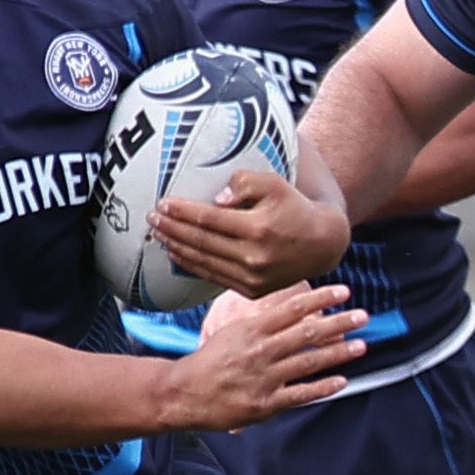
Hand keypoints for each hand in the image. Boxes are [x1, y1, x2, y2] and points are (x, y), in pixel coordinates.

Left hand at [147, 167, 348, 296]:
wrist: (322, 244)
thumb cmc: (294, 207)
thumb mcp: (276, 184)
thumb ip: (245, 183)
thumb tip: (217, 199)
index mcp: (258, 229)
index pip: (209, 219)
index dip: (182, 211)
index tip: (162, 203)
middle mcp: (253, 257)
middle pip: (201, 242)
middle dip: (172, 229)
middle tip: (152, 218)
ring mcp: (251, 278)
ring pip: (203, 262)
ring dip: (177, 247)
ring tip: (158, 234)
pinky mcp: (251, 290)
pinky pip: (213, 276)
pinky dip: (191, 265)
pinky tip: (176, 253)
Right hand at [154, 282, 365, 431]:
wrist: (183, 392)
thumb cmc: (209, 361)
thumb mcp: (230, 331)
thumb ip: (260, 323)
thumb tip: (290, 311)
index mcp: (251, 329)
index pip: (292, 308)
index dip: (321, 298)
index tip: (343, 291)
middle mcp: (261, 351)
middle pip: (307, 333)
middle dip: (339, 322)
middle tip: (363, 316)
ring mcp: (265, 378)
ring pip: (309, 362)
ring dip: (339, 353)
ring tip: (361, 346)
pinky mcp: (266, 403)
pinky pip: (301, 394)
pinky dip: (323, 387)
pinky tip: (342, 381)